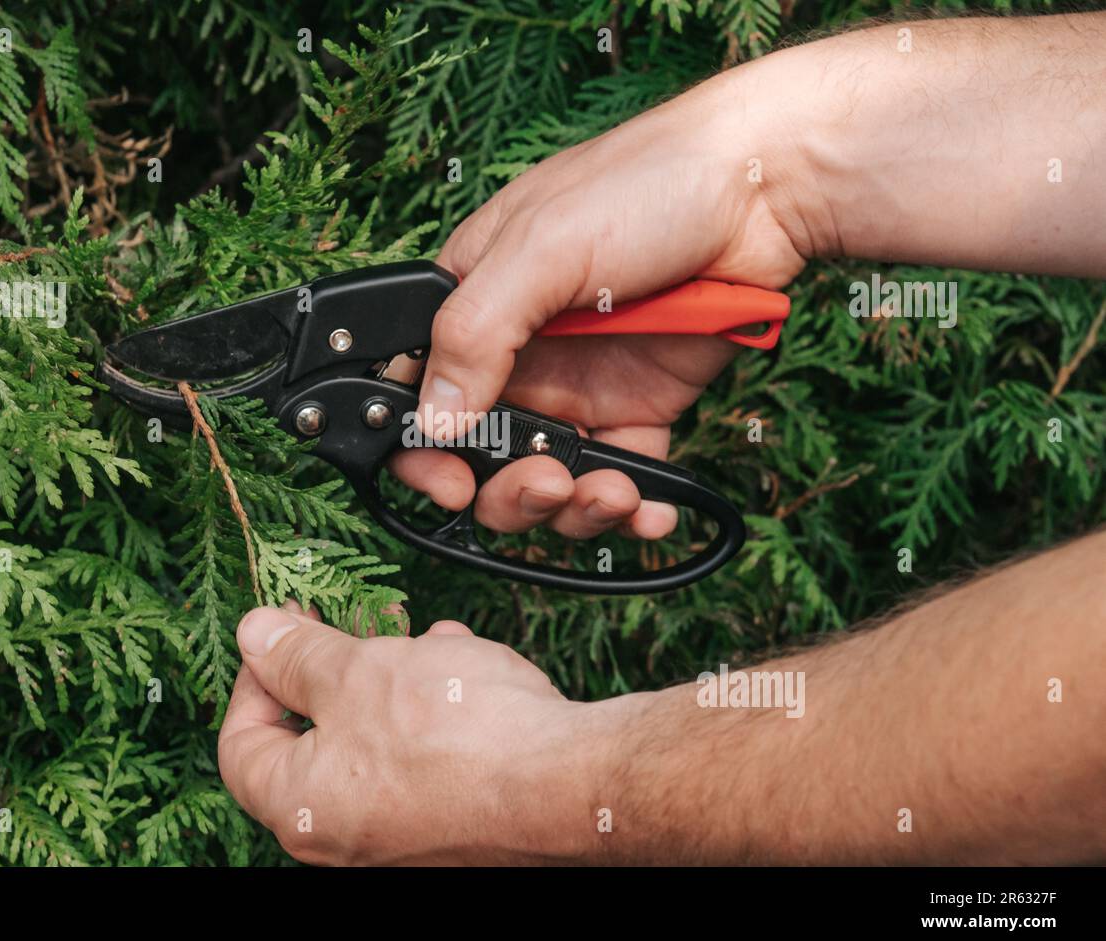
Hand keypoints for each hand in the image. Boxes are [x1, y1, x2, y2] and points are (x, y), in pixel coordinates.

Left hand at [217, 605, 614, 864]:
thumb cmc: (459, 735)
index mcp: (302, 807)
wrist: (570, 782)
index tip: (279, 633)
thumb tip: (254, 634)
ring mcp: (403, 834)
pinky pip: (424, 756)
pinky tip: (463, 666)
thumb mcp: (357, 671)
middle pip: (315, 740)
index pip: (241, 746)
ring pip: (377, 740)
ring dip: (394, 680)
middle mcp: (347, 835)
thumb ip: (296, 654)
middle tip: (354, 624)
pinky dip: (433, 708)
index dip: (252, 678)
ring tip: (423, 638)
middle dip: (339, 670)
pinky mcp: (455, 821)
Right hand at [392, 67, 807, 539]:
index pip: (419, 392)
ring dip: (571, 508)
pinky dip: (632, 508)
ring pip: (548, 477)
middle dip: (507, 492)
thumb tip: (434, 419)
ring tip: (610, 494)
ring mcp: (579, 383)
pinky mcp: (640, 404)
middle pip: (482, 455)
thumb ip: (475, 331)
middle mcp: (519, 351)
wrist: (766, 188)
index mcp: (474, 302)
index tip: (449, 484)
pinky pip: (621, 474)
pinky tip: (648, 510)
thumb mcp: (541, 247)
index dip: (424, 449)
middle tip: (545, 487)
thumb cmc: (646, 185)